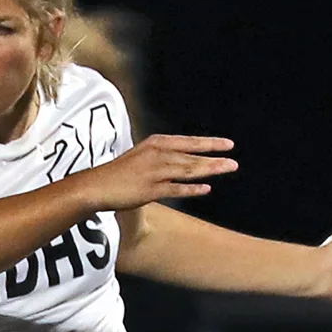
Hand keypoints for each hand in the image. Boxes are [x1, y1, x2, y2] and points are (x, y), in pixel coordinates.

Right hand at [76, 134, 237, 211]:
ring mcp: (153, 172)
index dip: (208, 143)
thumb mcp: (141, 157)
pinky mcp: (149, 190)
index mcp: (155, 144)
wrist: (96, 186)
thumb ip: (161, 156)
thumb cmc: (118, 173)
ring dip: (209, 170)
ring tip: (228, 169)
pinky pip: (174, 188)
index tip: (228, 144)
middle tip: (234, 161)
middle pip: (191, 156)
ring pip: (187, 170)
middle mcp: (156, 155)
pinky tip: (206, 189)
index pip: (187, 142)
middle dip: (214, 157)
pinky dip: (191, 188)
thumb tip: (182, 160)